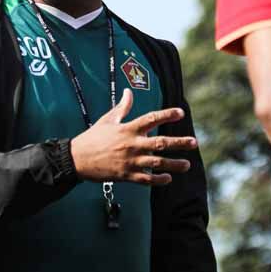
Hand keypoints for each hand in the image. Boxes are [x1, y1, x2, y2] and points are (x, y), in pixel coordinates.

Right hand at [70, 89, 197, 184]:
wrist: (77, 158)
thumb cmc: (93, 137)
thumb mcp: (107, 119)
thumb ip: (122, 107)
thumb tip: (128, 92)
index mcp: (128, 129)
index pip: (151, 119)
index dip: (167, 115)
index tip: (180, 113)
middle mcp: (132, 144)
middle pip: (160, 143)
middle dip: (179, 143)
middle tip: (194, 142)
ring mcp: (130, 161)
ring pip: (157, 163)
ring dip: (174, 164)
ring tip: (187, 164)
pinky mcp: (126, 175)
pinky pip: (146, 179)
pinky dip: (158, 180)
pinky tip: (168, 179)